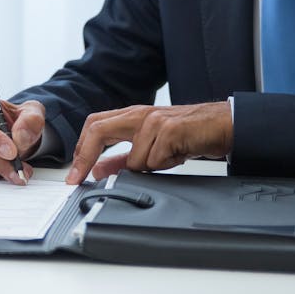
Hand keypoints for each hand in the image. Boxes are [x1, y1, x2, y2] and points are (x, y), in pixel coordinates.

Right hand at [0, 95, 45, 183]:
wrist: (17, 134)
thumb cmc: (20, 121)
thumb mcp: (33, 113)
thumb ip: (30, 121)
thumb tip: (20, 136)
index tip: (12, 152)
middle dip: (0, 162)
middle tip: (20, 169)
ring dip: (0, 170)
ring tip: (19, 170)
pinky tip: (5, 169)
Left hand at [65, 101, 232, 184]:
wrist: (220, 125)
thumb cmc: (186, 135)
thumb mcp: (150, 148)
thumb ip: (122, 158)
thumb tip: (97, 169)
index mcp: (131, 116)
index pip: (94, 125)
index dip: (80, 150)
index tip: (74, 174)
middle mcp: (139, 114)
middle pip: (98, 129)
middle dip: (85, 157)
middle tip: (79, 179)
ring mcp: (154, 120)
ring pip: (134, 157)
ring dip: (147, 167)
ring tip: (167, 159)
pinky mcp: (170, 129)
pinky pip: (155, 160)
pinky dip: (165, 164)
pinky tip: (178, 154)